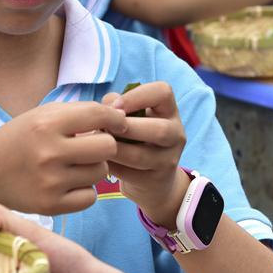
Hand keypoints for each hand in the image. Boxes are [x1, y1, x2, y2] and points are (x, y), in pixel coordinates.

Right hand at [0, 102, 125, 214]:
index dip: (115, 118)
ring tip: (73, 164)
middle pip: (107, 147)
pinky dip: (84, 190)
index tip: (117, 123)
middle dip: (105, 145)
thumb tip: (121, 112)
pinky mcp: (50, 205)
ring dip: (93, 167)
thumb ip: (79, 111)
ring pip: (101, 173)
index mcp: (46, 124)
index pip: (98, 115)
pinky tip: (68, 183)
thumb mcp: (41, 115)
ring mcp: (50, 182)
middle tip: (91, 146)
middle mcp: (48, 152)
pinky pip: (90, 197)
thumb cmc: (19, 139)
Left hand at [102, 82, 187, 228]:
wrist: (151, 177)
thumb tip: (104, 108)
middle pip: (160, 129)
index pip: (163, 92)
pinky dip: (109, 165)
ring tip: (96, 143)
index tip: (115, 106)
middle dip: (127, 128)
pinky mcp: (154, 180)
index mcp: (169, 111)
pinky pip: (128, 173)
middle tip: (105, 128)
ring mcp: (168, 160)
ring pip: (141, 155)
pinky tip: (98, 159)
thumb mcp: (130, 116)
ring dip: (113, 148)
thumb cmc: (133, 135)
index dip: (137, 96)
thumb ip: (115, 104)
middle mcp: (176, 134)